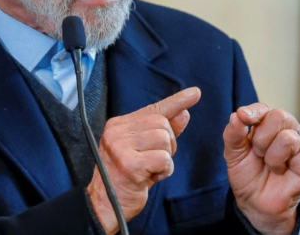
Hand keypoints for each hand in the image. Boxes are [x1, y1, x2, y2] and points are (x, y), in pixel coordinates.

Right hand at [87, 87, 200, 233]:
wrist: (104, 205)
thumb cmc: (125, 178)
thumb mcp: (145, 151)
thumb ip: (163, 132)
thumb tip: (184, 113)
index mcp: (119, 125)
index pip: (153, 109)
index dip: (177, 101)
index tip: (195, 93)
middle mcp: (117, 131)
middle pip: (162, 124)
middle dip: (168, 144)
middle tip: (154, 161)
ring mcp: (121, 146)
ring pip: (164, 139)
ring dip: (165, 159)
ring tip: (150, 170)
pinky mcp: (129, 163)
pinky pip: (163, 159)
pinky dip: (163, 170)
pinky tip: (149, 178)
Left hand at [223, 104, 299, 234]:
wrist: (255, 203)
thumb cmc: (247, 175)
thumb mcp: (233, 154)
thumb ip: (233, 133)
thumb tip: (237, 115)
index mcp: (266, 124)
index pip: (263, 109)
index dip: (254, 112)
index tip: (243, 117)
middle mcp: (286, 129)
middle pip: (279, 116)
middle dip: (261, 138)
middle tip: (257, 154)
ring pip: (288, 137)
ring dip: (271, 155)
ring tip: (270, 166)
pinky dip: (285, 164)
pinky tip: (283, 172)